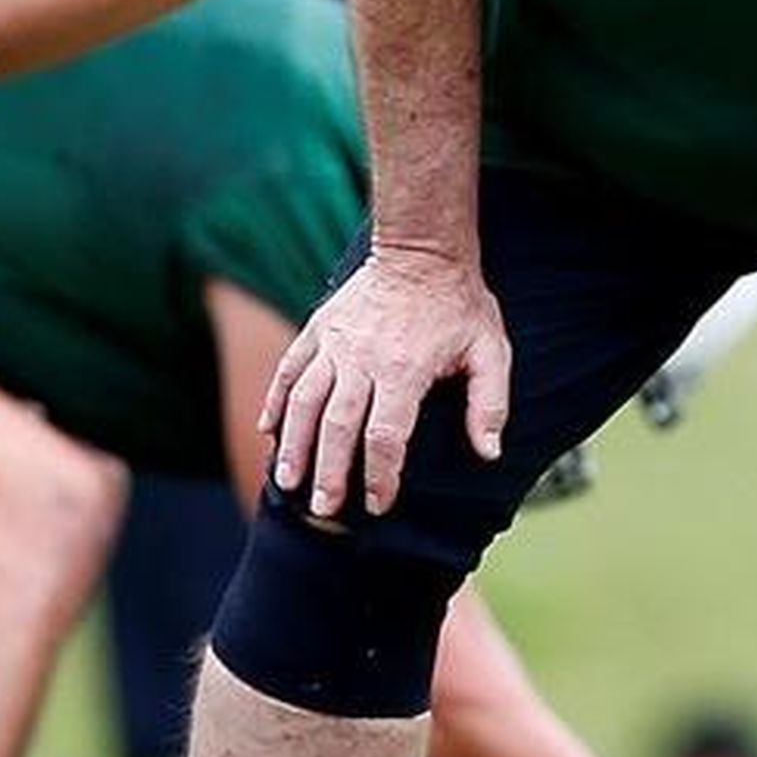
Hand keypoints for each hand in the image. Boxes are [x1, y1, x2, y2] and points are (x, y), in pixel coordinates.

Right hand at [261, 244, 510, 515]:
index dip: (381, 475)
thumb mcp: (490, 350)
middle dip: (329, 471)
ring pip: (303, 401)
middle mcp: (362, 358)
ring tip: (286, 482)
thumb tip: (489, 453)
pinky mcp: (318, 328)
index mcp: (405, 369)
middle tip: (323, 508)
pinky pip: (289, 369)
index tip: (379, 504)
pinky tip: (267, 431)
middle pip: (338, 425)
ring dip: (293, 444)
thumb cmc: (460, 305)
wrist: (422, 247)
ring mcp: (335, 343)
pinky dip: (274, 401)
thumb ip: (489, 402)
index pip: (386, 435)